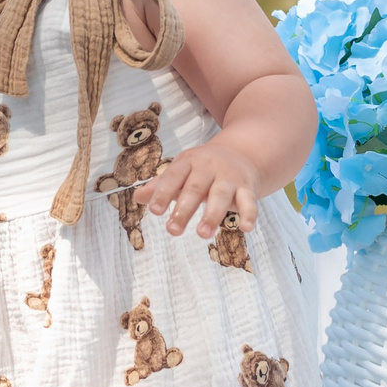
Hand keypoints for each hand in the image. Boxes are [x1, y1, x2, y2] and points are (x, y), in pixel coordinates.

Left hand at [135, 141, 268, 236]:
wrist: (242, 153)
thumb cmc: (203, 168)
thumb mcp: (181, 171)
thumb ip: (161, 185)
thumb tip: (137, 197)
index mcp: (188, 162)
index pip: (173, 176)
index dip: (163, 192)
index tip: (154, 211)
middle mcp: (209, 168)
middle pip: (195, 188)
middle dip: (184, 209)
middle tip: (173, 230)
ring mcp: (229, 177)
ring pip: (221, 195)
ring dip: (212, 215)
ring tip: (202, 234)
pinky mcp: (247, 188)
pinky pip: (249, 201)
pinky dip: (249, 214)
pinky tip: (246, 228)